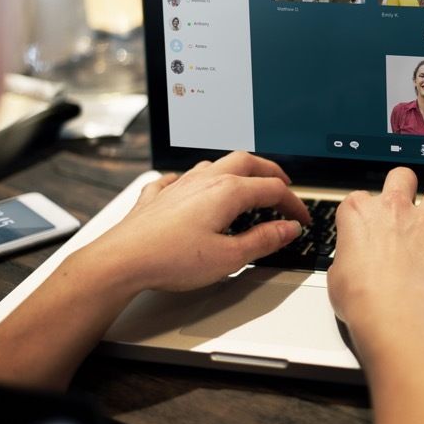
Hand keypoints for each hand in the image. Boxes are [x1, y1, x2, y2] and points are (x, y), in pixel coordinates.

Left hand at [85, 151, 310, 292]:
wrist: (122, 261)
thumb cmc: (171, 259)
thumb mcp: (229, 257)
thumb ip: (263, 240)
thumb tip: (287, 229)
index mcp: (227, 192)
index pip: (273, 190)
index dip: (294, 204)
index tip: (302, 219)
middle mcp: (204, 180)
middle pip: (247, 162)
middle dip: (270, 172)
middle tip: (284, 186)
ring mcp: (179, 185)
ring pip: (214, 165)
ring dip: (236, 171)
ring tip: (245, 184)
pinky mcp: (157, 196)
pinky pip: (178, 178)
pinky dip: (193, 181)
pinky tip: (190, 188)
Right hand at [327, 167, 423, 327]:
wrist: (390, 310)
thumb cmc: (361, 297)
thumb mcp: (335, 275)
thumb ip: (346, 259)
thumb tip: (350, 265)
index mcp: (358, 213)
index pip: (360, 198)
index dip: (365, 213)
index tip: (367, 227)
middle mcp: (393, 208)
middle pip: (402, 177)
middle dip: (404, 186)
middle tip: (404, 201)